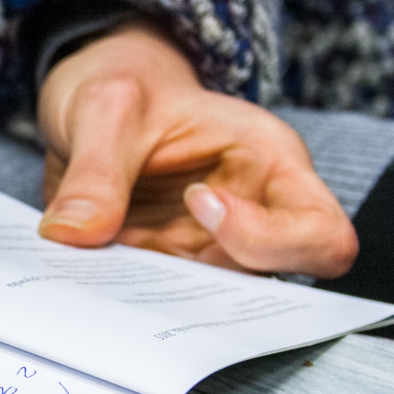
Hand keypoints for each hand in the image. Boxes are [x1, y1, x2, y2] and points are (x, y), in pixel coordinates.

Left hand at [36, 22, 356, 277]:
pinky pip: (151, 302)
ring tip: (98, 274)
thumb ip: (95, 170)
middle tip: (132, 261)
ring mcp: (203, 249)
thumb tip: (75, 234)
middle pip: (263, 289)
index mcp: (266, 164)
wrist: (93, 99)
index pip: (318, 233)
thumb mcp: (106, 108)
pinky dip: (119, 300)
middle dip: (198, 292)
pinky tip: (84, 281)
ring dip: (150, 302)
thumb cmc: (125, 86)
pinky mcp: (159, 267)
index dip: (267, 239)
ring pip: (201, 308)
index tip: (198, 201)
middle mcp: (248, 216)